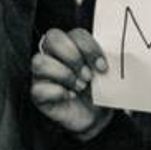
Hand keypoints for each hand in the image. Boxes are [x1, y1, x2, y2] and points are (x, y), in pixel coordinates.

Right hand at [29, 27, 110, 142]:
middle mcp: (53, 54)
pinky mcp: (37, 93)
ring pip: (39, 62)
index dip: (89, 48)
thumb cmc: (98, 90)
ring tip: (80, 87)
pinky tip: (70, 96)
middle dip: (73, 57)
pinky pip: (38, 88)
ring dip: (64, 74)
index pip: (75, 33)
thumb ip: (105, 60)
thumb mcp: (105, 73)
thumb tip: (112, 57)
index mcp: (71, 44)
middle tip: (88, 76)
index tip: (102, 66)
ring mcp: (42, 73)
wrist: (95, 116)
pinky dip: (57, 92)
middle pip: (52, 38)